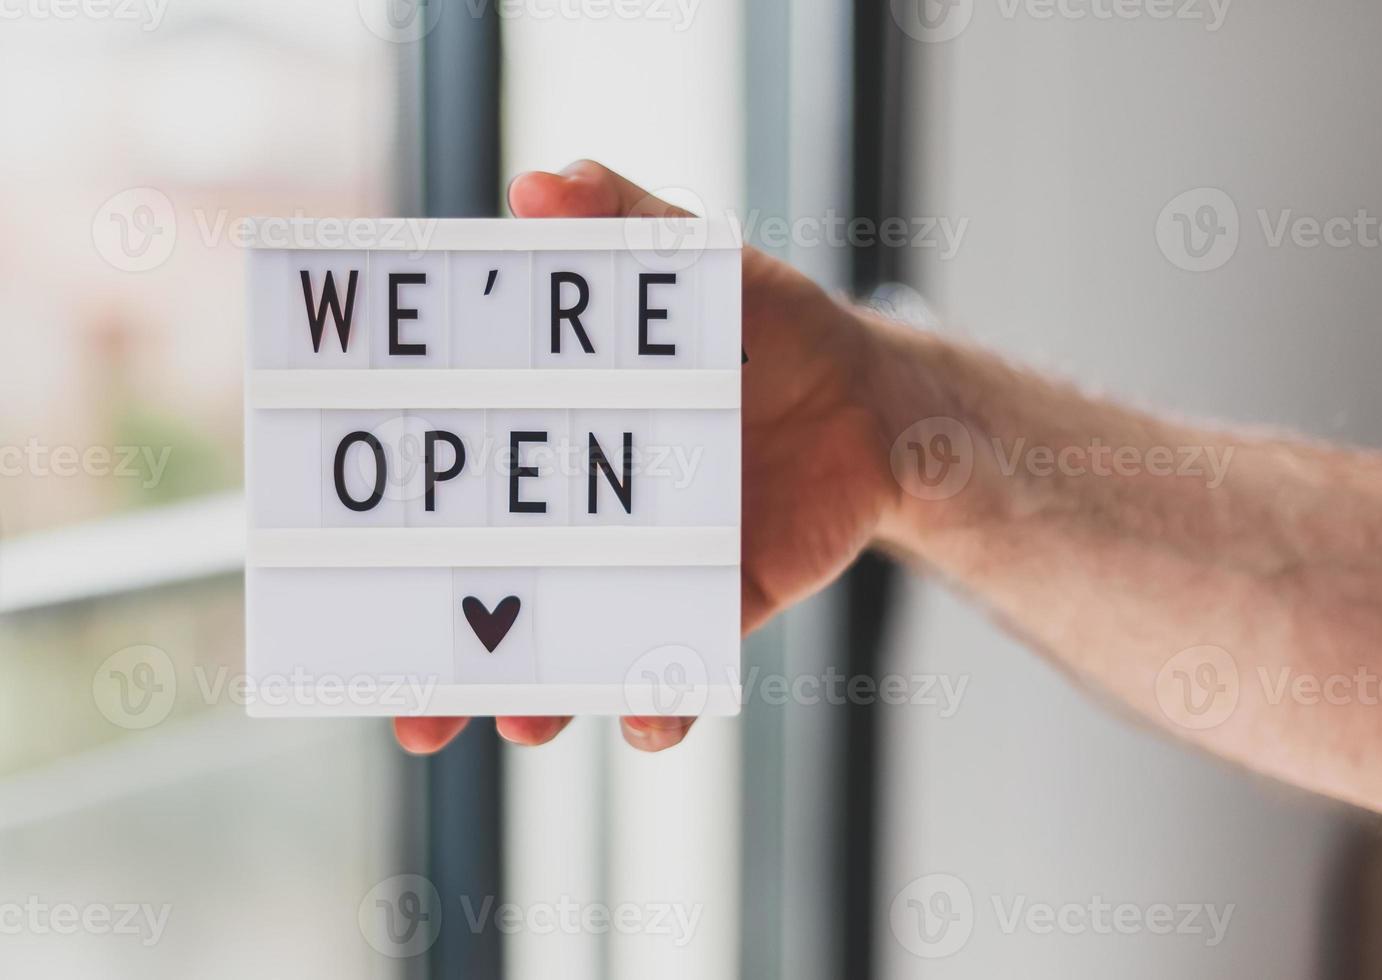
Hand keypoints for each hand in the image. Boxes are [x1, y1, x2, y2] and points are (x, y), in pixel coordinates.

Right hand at [395, 161, 895, 754]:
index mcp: (553, 438)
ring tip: (522, 725)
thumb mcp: (694, 263)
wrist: (870, 396)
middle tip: (413, 717)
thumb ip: (622, 220)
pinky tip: (647, 719)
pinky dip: (662, 701)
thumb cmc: (766, 325)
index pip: (454, 497)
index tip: (337, 582)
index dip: (395, 544)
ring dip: (540, 698)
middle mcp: (586, 518)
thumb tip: (541, 183)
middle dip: (450, 669)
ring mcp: (650, 569)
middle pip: (497, 606)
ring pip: (575, 654)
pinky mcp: (720, 604)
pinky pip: (682, 666)